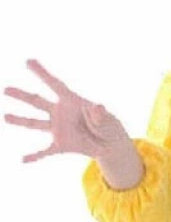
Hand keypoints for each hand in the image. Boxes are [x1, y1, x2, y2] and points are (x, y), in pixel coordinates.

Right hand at [4, 59, 129, 162]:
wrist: (109, 144)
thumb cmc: (108, 127)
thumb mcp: (107, 120)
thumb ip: (100, 115)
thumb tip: (98, 107)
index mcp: (72, 102)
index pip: (55, 84)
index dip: (42, 73)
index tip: (29, 61)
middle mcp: (60, 113)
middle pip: (38, 102)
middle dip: (22, 96)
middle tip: (6, 90)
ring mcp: (58, 129)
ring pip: (36, 124)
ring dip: (21, 121)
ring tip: (6, 117)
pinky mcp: (61, 144)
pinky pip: (46, 152)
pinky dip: (36, 156)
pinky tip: (24, 160)